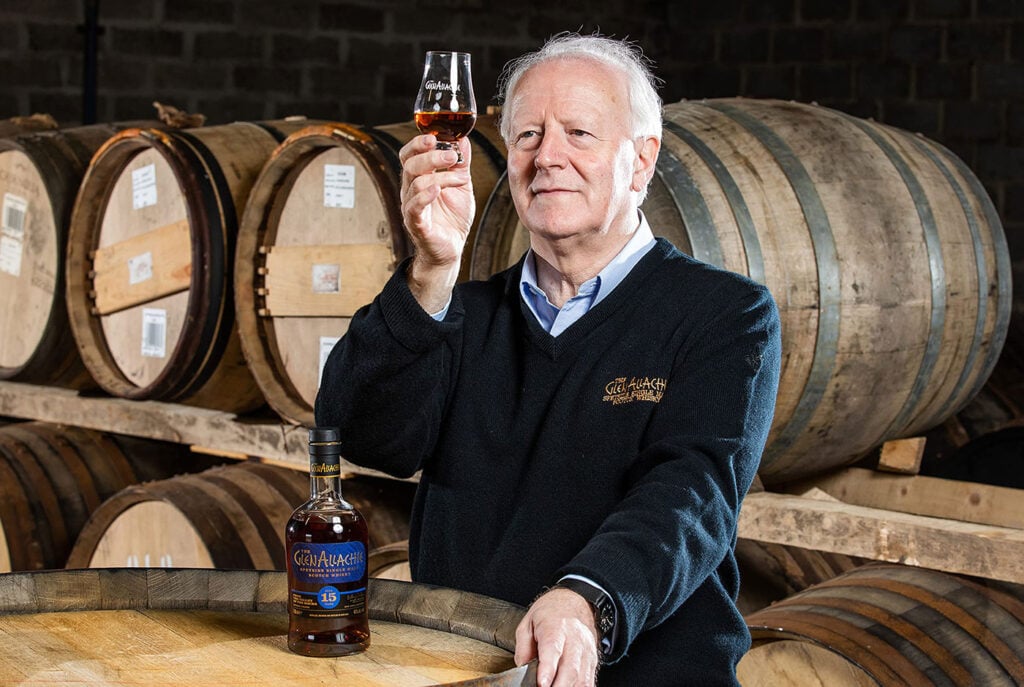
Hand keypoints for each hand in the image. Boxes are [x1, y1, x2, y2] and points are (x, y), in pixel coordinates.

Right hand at [398, 134, 473, 311]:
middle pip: (410, 165)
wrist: (452, 249)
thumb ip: (461, 164)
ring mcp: (411, 208)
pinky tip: (437, 190)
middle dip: (431, 155)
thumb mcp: (461, 185)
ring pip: (416, 183)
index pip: (409, 155)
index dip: (417, 143)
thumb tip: (463, 139)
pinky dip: (425, 196)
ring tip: (461, 178)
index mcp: (418, 178)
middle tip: (452, 155)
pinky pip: (414, 208)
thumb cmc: (453, 218)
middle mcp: (410, 191)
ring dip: (441, 177)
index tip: (435, 136)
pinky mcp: (417, 224)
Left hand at [514, 588, 600, 686]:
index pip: (553, 649)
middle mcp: (574, 640)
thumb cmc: (551, 611)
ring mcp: (586, 652)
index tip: (542, 683)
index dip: (548, 669)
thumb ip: (523, 647)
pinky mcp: (592, 661)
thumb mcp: (528, 622)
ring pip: (582, 678)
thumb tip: (521, 668)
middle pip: (570, 668)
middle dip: (559, 686)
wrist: (576, 601)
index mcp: (556, 628)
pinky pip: (589, 681)